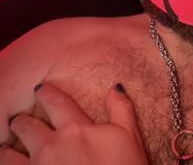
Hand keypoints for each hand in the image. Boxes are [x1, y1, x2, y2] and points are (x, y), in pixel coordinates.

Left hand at [0, 83, 148, 164]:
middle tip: (18, 119)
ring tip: (4, 146)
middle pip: (27, 127)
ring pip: (9, 156)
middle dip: (21, 121)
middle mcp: (51, 147)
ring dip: (6, 149)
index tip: (39, 89)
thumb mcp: (128, 134)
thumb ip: (121, 108)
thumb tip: (115, 87)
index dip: (46, 93)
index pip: (56, 103)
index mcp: (75, 129)